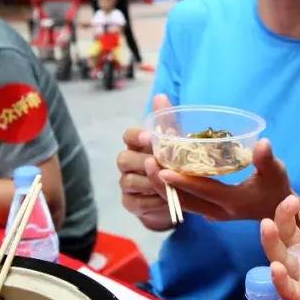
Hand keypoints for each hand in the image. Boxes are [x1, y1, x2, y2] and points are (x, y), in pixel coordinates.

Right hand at [117, 94, 174, 230]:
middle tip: (162, 165)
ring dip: (149, 183)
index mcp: (137, 144)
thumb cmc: (173, 164)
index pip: (128, 135)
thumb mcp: (175, 143)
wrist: (175, 195)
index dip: (137, 136)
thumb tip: (161, 96)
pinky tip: (167, 200)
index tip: (151, 137)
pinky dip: (153, 201)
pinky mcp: (130, 203)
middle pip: (124, 159)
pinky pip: (137, 203)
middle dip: (143, 162)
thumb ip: (168, 122)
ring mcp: (126, 184)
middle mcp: (127, 162)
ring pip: (129, 181)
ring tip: (168, 184)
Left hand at [153, 139, 291, 221]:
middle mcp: (218, 211)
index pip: (203, 191)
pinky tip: (162, 169)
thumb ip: (267, 159)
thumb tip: (262, 142)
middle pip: (184, 200)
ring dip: (164, 186)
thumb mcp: (277, 173)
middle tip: (148, 162)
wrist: (278, 212)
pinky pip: (185, 200)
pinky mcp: (208, 209)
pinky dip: (172, 187)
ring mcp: (211, 213)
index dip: (183, 181)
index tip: (163, 170)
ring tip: (149, 163)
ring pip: (181, 202)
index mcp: (233, 201)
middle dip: (163, 184)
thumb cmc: (277, 189)